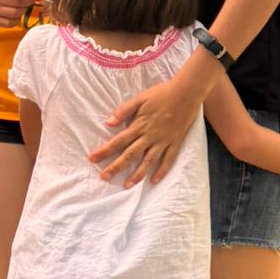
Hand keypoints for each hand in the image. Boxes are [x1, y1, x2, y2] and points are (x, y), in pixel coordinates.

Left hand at [89, 68, 207, 186]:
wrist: (187, 93)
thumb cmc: (162, 93)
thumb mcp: (140, 97)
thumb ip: (124, 110)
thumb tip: (108, 123)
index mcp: (140, 125)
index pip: (118, 141)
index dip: (105, 150)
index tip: (92, 159)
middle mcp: (150, 136)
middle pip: (130, 155)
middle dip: (116, 167)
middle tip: (104, 177)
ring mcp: (163, 141)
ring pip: (148, 161)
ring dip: (137, 174)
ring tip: (127, 186)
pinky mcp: (175, 142)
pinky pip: (168, 160)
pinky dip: (162, 171)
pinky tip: (154, 180)